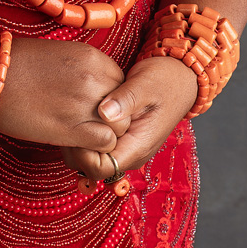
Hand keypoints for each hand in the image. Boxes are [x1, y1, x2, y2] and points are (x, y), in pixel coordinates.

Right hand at [0, 35, 128, 156]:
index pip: (122, 84)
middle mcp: (95, 77)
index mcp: (92, 57)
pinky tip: (78, 145)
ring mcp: (86, 103)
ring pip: (121, 127)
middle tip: (91, 126)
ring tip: (84, 137)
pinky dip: (97, 149)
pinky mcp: (73, 128)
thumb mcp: (59, 56)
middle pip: (126, 106)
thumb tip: (96, 91)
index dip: (112, 100)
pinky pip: (106, 143)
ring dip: (107, 136)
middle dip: (114, 119)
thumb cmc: (16, 67)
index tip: (96, 109)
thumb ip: (84, 72)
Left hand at [62, 56, 198, 182]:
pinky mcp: (121, 138)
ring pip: (92, 158)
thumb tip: (104, 112)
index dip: (83, 154)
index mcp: (138, 147)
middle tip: (68, 119)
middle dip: (76, 148)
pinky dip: (86, 133)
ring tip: (73, 114)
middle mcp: (131, 153)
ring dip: (80, 140)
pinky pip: (98, 145)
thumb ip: (125, 99)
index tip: (75, 128)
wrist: (179, 78)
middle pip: (91, 167)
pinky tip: (81, 114)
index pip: (100, 169)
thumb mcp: (145, 84)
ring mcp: (126, 147)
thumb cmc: (165, 80)